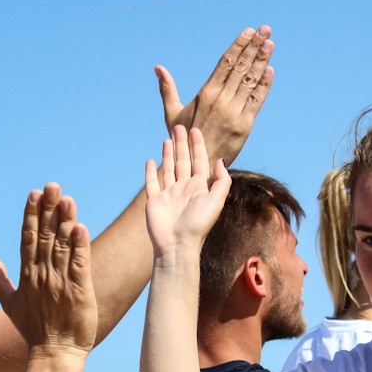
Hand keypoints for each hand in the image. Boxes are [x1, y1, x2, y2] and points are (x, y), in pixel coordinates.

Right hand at [0, 183, 95, 355]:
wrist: (54, 354)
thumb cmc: (34, 330)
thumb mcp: (9, 304)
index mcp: (27, 275)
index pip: (28, 238)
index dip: (31, 215)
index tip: (35, 194)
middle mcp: (42, 275)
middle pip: (44, 236)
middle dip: (48, 210)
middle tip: (52, 186)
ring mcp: (59, 282)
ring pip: (61, 246)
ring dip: (64, 221)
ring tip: (67, 199)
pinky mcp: (78, 291)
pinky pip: (78, 264)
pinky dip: (79, 246)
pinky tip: (80, 228)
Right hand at [144, 126, 229, 255]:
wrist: (178, 245)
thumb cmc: (198, 226)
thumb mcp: (216, 201)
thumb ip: (221, 181)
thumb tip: (220, 160)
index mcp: (199, 188)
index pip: (199, 161)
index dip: (198, 146)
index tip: (196, 129)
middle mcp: (184, 189)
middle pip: (183, 161)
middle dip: (182, 144)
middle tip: (180, 126)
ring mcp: (168, 195)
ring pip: (168, 169)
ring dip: (168, 154)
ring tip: (168, 138)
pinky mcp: (154, 201)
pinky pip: (152, 182)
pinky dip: (150, 171)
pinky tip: (150, 160)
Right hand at [155, 25, 273, 169]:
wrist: (197, 165)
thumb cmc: (183, 138)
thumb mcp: (172, 112)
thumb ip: (167, 88)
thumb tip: (158, 68)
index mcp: (206, 93)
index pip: (225, 63)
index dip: (238, 46)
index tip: (248, 32)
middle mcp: (221, 99)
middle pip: (240, 67)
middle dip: (254, 46)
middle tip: (265, 29)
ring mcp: (234, 111)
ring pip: (250, 80)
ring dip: (261, 60)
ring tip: (269, 44)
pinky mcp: (245, 124)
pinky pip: (257, 100)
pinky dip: (264, 85)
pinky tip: (270, 70)